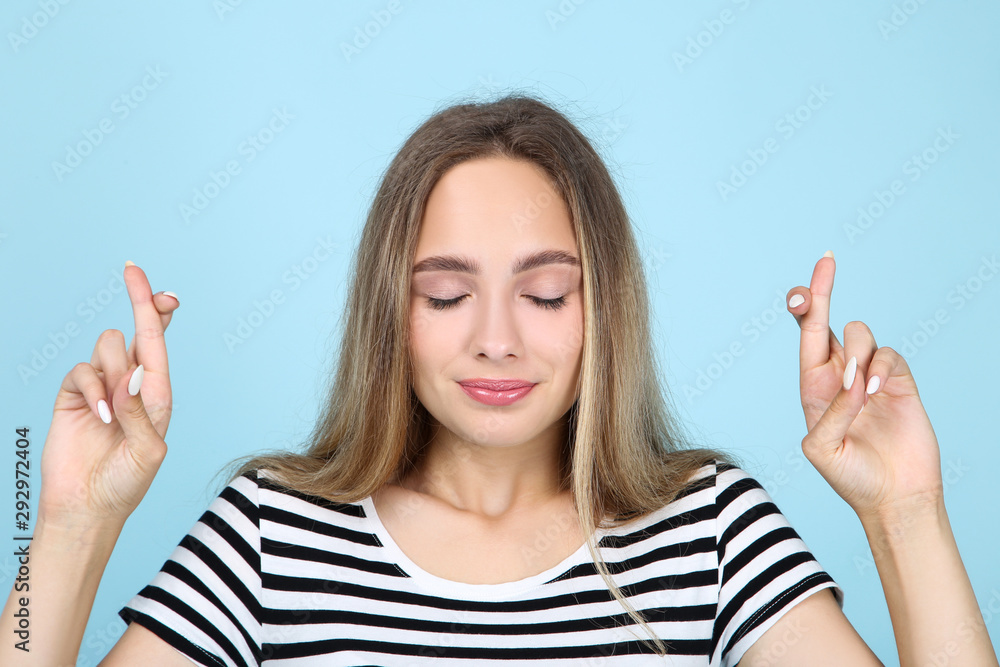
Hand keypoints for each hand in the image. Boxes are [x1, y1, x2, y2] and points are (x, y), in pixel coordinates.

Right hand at [38, 262, 178, 530]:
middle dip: (140, 300)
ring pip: (107, 345)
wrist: (86, 508)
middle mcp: (131, 384)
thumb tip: (133, 373)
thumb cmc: (126, 484)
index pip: (157, 340)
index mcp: (157, 392)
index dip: (154, 305)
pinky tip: (100, 419)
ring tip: (114, 414)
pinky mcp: (73, 396)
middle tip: (134, 273)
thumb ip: (142, 413)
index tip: (149, 279)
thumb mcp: (147, 452)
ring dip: (113, 370)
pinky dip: (93, 390)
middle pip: (134, 328)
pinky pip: (81, 370)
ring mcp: (101, 388)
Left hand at [786, 252, 942, 521]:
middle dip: (821, 290)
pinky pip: (889, 356)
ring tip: (860, 391)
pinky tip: (877, 392)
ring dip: (858, 353)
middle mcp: (839, 376)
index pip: (805, 337)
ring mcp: (871, 377)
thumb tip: (852, 380)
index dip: (804, 305)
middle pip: (826, 320)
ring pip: (861, 334)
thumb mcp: (823, 449)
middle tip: (824, 263)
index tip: (802, 283)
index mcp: (812, 387)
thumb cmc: (851, 478)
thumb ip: (831, 412)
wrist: (894, 498)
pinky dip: (881, 368)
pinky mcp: (900, 382)